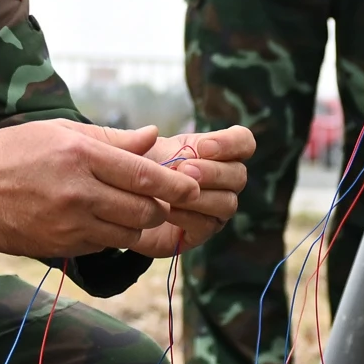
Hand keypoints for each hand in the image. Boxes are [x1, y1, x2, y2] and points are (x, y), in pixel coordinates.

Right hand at [0, 120, 202, 257]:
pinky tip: (107, 223)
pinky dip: (114, 236)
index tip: (194, 185)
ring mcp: (68, 224)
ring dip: (142, 225)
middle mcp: (77, 192)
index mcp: (80, 155)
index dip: (174, 183)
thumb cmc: (10, 152)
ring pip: (128, 233)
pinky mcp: (60, 247)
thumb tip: (153, 136)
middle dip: (161, 207)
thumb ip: (110, 138)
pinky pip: (103, 245)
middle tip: (167, 200)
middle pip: (143, 209)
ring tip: (142, 213)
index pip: (143, 175)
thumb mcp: (59, 131)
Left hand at [129, 125, 252, 257]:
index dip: (231, 143)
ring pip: (228, 203)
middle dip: (214, 172)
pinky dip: (188, 216)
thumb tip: (151, 131)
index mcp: (213, 152)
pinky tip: (167, 210)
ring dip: (203, 196)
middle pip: (239, 175)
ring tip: (175, 192)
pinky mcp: (200, 232)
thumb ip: (139, 140)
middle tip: (185, 170)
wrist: (120, 206)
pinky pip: (207, 225)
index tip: (203, 147)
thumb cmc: (133, 172)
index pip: (243, 142)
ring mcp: (213, 208)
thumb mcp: (134, 149)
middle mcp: (221, 181)